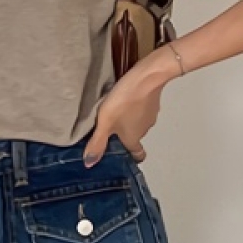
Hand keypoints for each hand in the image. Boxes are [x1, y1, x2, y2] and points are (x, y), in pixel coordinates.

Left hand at [82, 50, 176, 166]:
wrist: (146, 78)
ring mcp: (150, 115)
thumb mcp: (105, 122)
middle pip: (134, 136)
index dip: (131, 156)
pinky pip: (142, 108)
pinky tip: (124, 98)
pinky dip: (134, 106)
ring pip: (138, 121)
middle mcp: (144, 130)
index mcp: (133, 138)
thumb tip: (89, 164)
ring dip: (128, 118)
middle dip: (123, 133)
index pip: (137, 154)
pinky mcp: (152, 101)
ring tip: (113, 110)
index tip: (122, 154)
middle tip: (108, 126)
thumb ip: (97, 142)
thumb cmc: (124, 102)